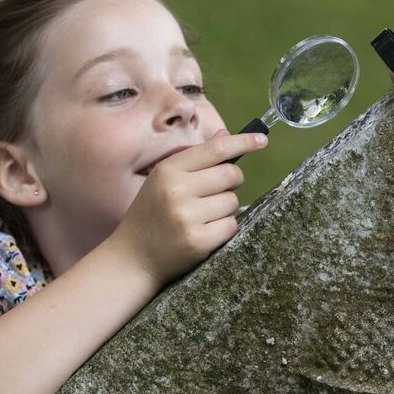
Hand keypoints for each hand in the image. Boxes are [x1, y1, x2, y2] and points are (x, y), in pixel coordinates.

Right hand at [108, 131, 267, 285]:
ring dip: (226, 208)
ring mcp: (187, 217)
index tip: (261, 140)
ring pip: (233, 202)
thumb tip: (227, 135)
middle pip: (230, 174)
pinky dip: (224, 228)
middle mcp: (176, 190)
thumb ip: (196, 158)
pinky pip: (231, 226)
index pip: (215, 149)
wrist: (132, 258)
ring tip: (203, 216)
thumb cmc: (152, 215)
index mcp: (168, 170)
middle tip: (219, 191)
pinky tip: (204, 232)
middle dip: (233, 181)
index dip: (242, 142)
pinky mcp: (198, 241)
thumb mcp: (163, 180)